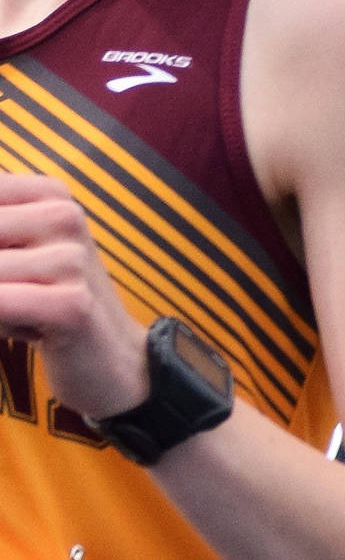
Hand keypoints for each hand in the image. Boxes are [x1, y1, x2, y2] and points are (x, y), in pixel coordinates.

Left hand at [0, 172, 146, 419]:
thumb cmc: (50, 310)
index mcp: (48, 193)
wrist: (117, 366)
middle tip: (4, 296)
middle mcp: (63, 214)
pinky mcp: (73, 304)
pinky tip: (11, 326)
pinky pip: (0, 303)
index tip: (1, 270)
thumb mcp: (13, 259)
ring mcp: (71, 258)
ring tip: (11, 314)